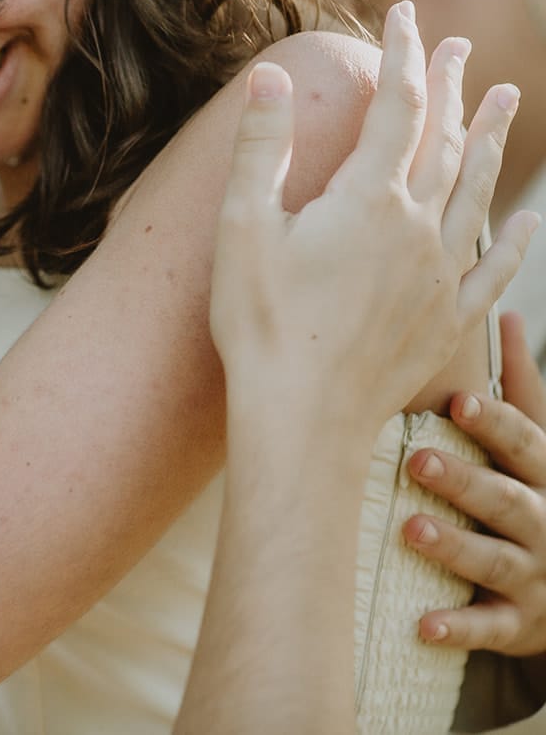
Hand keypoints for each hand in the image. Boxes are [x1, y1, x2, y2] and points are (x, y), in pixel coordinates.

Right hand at [210, 1, 533, 440]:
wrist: (302, 414)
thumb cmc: (260, 322)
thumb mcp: (243, 226)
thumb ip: (263, 145)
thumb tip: (272, 74)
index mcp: (367, 198)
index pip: (395, 106)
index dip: (402, 56)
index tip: (403, 16)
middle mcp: (417, 227)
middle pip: (444, 139)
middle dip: (451, 86)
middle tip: (458, 47)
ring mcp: (439, 274)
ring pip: (476, 191)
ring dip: (490, 140)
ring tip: (506, 100)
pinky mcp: (447, 319)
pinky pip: (494, 269)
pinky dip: (514, 240)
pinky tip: (527, 221)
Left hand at [405, 312, 545, 652]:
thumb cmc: (539, 498)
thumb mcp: (540, 447)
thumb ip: (525, 389)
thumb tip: (506, 313)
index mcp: (545, 477)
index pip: (525, 444)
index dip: (496, 422)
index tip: (459, 399)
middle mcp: (545, 523)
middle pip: (508, 500)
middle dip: (465, 481)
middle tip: (417, 459)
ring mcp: (535, 577)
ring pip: (496, 561)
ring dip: (455, 548)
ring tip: (411, 530)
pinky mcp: (519, 624)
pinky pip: (488, 629)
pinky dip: (457, 628)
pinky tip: (421, 627)